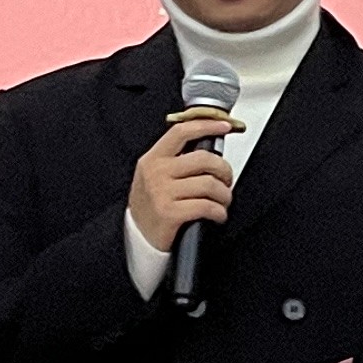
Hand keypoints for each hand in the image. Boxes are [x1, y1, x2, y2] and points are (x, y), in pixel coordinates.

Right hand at [127, 108, 241, 251]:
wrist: (136, 237)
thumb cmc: (151, 205)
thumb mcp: (154, 175)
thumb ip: (176, 159)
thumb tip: (209, 144)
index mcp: (153, 158)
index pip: (181, 132)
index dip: (207, 125)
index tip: (224, 126)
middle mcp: (156, 172)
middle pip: (204, 159)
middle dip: (224, 170)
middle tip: (226, 180)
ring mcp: (162, 193)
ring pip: (210, 184)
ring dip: (224, 195)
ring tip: (222, 201)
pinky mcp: (170, 213)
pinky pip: (207, 207)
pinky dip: (219, 212)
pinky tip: (217, 215)